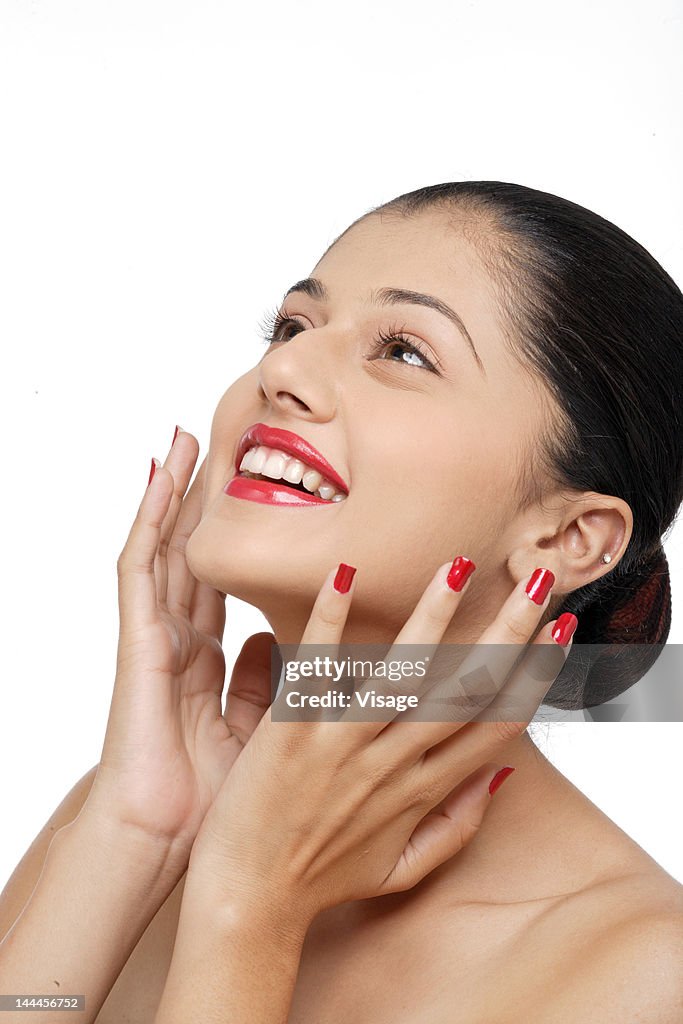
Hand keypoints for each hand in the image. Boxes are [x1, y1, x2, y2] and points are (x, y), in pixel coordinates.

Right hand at [85, 430, 274, 863]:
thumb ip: (267, 682)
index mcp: (203, 661)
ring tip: (184, 440)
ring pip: (163, 547)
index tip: (248, 499)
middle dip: (201, 502)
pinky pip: (141, 568)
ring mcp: (153, 636)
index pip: (217, 584)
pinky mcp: (138, 640)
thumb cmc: (210, 796)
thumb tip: (285, 643)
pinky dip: (148, 521)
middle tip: (218, 444)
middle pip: (190, 555)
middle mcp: (177, 639)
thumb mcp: (254, 728)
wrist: (168, 836)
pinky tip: (158, 479)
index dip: (230, 542)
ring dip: (172, 493)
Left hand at [189, 559, 574, 929]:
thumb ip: (457, 826)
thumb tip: (502, 775)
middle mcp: (391, 763)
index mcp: (420, 791)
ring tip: (457, 566)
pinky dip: (330, 621)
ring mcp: (342, 745)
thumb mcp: (402, 870)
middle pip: (464, 690)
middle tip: (539, 582)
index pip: (494, 726)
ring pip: (402, 672)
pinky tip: (346, 575)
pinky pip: (319, 668)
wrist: (247, 899)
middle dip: (507, 633)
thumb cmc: (320, 882)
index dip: (534, 676)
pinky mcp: (292, 732)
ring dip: (432, 616)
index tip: (559, 632)